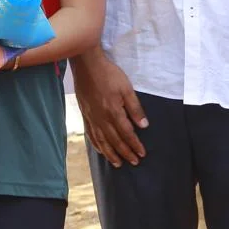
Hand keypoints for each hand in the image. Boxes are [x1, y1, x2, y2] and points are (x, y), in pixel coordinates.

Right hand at [71, 50, 147, 167]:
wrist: (87, 65)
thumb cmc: (109, 74)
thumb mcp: (126, 88)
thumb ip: (135, 108)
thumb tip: (143, 125)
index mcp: (113, 112)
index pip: (127, 133)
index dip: (135, 145)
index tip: (142, 154)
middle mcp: (102, 118)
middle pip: (115, 140)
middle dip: (125, 153)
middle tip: (134, 162)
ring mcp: (92, 117)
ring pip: (102, 141)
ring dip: (110, 154)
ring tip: (118, 163)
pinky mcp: (85, 114)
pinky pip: (91, 134)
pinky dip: (96, 145)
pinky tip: (100, 150)